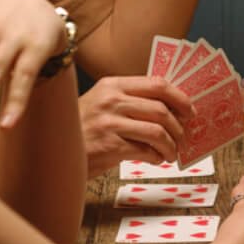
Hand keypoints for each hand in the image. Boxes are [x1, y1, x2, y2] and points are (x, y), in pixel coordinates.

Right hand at [78, 75, 192, 176]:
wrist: (53, 151)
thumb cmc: (82, 129)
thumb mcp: (101, 103)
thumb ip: (129, 101)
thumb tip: (169, 109)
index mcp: (112, 84)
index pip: (156, 84)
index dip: (180, 97)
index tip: (190, 110)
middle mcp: (111, 100)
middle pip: (161, 108)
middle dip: (179, 126)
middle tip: (184, 138)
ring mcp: (109, 122)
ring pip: (157, 131)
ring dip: (171, 145)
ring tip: (171, 153)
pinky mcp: (108, 146)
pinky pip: (145, 150)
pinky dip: (156, 156)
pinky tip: (156, 159)